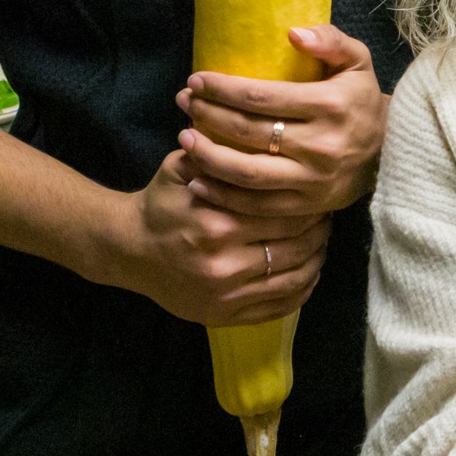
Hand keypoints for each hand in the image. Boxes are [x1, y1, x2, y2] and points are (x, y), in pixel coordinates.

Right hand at [98, 150, 329, 325]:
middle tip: (327, 216)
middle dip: (320, 229)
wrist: (128, 249)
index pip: (287, 214)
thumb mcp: (182, 167)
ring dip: (317, 259)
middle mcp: (225, 264)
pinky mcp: (224, 317)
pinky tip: (309, 271)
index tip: (318, 194)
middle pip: (298, 246)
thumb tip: (263, 138)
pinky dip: (303, 289)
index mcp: (218, 224)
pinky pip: (280, 307)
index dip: (310, 204)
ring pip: (296, 279)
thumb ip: (220, 154)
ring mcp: (226, 296)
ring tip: (321, 242)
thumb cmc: (162, 203)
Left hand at [176, 25, 388, 218]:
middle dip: (207, 115)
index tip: (197, 80)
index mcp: (330, 105)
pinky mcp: (308, 206)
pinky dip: (223, 194)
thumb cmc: (362, 101)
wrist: (391, 152)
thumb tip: (292, 34)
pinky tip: (198, 179)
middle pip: (248, 132)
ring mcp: (313, 180)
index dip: (222, 88)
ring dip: (208, 156)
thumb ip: (330, 40)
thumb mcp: (358, 62)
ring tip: (184, 140)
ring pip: (247, 172)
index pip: (262, 96)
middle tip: (184, 103)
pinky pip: (257, 205)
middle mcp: (321, 145)